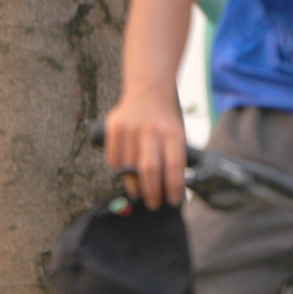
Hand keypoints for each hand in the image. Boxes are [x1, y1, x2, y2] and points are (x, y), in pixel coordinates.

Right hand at [102, 90, 186, 209]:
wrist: (149, 90)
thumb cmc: (166, 119)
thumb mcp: (178, 132)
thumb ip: (175, 156)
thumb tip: (172, 188)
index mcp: (173, 131)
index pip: (174, 165)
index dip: (173, 186)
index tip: (173, 200)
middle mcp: (152, 129)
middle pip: (149, 169)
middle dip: (152, 191)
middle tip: (153, 204)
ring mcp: (131, 127)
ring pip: (129, 166)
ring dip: (134, 185)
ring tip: (139, 192)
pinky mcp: (114, 126)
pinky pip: (113, 158)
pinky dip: (118, 171)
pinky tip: (125, 174)